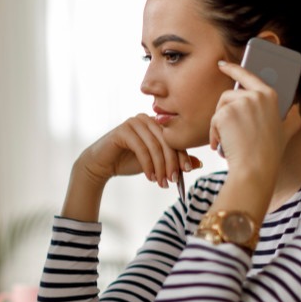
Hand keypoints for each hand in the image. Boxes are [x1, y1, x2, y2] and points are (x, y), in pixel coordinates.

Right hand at [77, 114, 199, 189]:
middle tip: (173, 181)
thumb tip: (198, 163)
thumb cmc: (128, 161)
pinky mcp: (123, 130)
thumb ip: (173, 160)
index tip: (187, 172)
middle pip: (166, 141)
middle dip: (171, 163)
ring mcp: (134, 122)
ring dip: (160, 167)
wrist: (102, 165)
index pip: (175, 138)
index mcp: (156, 123)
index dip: (182, 155)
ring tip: (161, 182)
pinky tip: (150, 177)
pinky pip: (141, 148)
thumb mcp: (155, 162)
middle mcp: (146, 118)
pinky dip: (147, 165)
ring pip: (155, 146)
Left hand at [211, 61, 298, 176]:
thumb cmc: (270, 153)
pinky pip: (214, 120)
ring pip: (220, 108)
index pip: (248, 75)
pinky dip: (214, 134)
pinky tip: (221, 145)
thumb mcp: (287, 131)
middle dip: (224, 113)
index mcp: (270, 95)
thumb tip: (296, 108)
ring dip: (218, 125)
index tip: (222, 65)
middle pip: (229, 96)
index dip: (234, 68)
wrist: (255, 168)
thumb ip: (291, 117)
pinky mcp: (226, 112)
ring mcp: (241, 102)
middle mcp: (256, 95)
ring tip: (226, 141)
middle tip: (228, 133)